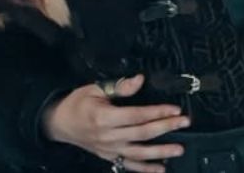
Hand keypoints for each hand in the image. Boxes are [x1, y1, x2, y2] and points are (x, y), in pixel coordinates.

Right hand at [43, 74, 189, 172]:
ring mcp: (109, 149)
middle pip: (142, 133)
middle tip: (184, 122)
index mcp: (104, 117)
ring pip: (139, 153)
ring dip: (160, 152)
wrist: (59, 123)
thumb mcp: (95, 88)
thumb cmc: (77, 103)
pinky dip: (145, 169)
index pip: (137, 115)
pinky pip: (129, 165)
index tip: (175, 109)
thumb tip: (139, 80)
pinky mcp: (109, 156)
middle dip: (166, 127)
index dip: (158, 112)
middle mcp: (108, 136)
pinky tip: (161, 169)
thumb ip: (119, 86)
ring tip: (179, 149)